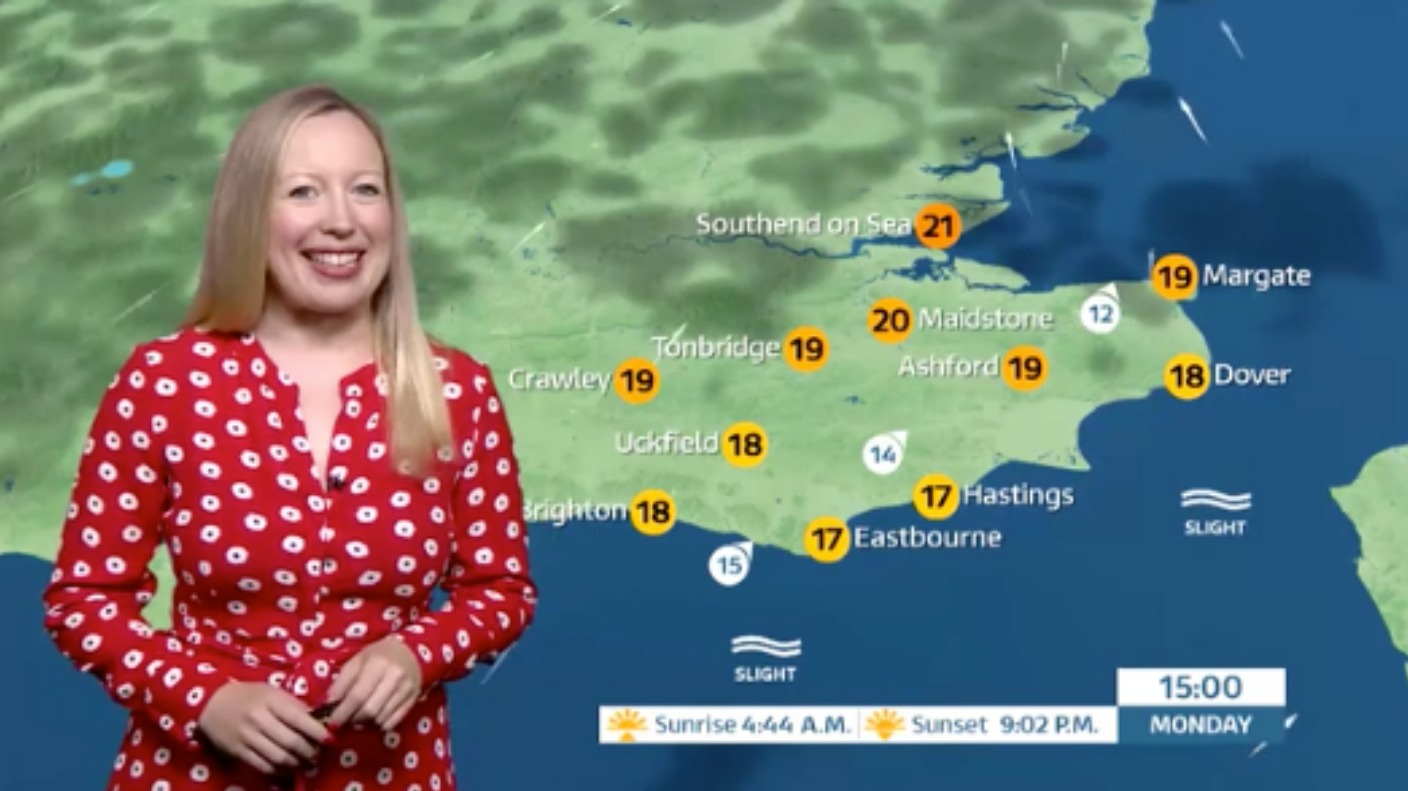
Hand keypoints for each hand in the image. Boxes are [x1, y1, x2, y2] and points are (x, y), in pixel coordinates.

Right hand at [197, 681, 328, 773]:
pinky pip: (263, 766)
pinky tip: (289, 769)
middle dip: (309, 752)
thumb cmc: (248, 695)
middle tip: (319, 755)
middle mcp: (259, 719)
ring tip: (307, 764)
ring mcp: (247, 737)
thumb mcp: (271, 692)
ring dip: (297, 764)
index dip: (317, 731)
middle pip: (290, 742)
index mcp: (270, 700)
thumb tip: (318, 720)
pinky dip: (279, 771)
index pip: (299, 718)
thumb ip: (293, 705)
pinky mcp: (238, 752)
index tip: (330, 739)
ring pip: (278, 757)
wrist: (211, 703)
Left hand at [324, 636, 422, 730]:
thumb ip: (342, 681)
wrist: (411, 652)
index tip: (332, 723)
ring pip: (381, 718)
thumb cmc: (379, 655)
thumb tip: (329, 704)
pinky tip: (376, 717)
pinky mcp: (413, 699)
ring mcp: (406, 689)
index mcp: (377, 664)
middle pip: (370, 710)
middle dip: (354, 719)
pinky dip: (381, 724)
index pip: (357, 695)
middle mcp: (394, 677)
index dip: (342, 712)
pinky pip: (394, 721)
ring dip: (367, 722)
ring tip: (361, 716)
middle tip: (347, 719)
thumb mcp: (358, 660)